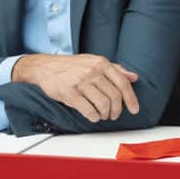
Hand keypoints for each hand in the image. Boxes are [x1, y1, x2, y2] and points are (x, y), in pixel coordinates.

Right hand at [12, 53, 138, 123]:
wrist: (45, 67)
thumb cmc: (70, 66)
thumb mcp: (93, 62)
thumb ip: (114, 69)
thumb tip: (133, 77)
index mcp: (101, 63)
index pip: (122, 82)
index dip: (131, 99)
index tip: (134, 109)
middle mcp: (92, 71)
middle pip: (114, 96)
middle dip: (117, 110)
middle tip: (113, 115)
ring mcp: (81, 82)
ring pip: (103, 104)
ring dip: (105, 114)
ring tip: (102, 116)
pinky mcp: (70, 93)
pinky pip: (88, 110)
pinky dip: (94, 117)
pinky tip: (93, 116)